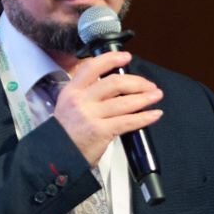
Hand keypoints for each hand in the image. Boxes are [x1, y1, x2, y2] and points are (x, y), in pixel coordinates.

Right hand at [52, 51, 161, 165]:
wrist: (57, 156)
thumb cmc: (67, 134)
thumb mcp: (70, 107)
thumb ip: (89, 95)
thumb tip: (118, 88)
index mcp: (72, 91)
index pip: (92, 67)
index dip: (111, 59)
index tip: (126, 57)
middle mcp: (80, 100)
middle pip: (114, 83)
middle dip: (137, 82)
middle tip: (149, 85)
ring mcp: (89, 115)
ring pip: (124, 102)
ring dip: (145, 97)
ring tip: (156, 96)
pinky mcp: (99, 131)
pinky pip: (127, 121)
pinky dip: (144, 117)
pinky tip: (154, 114)